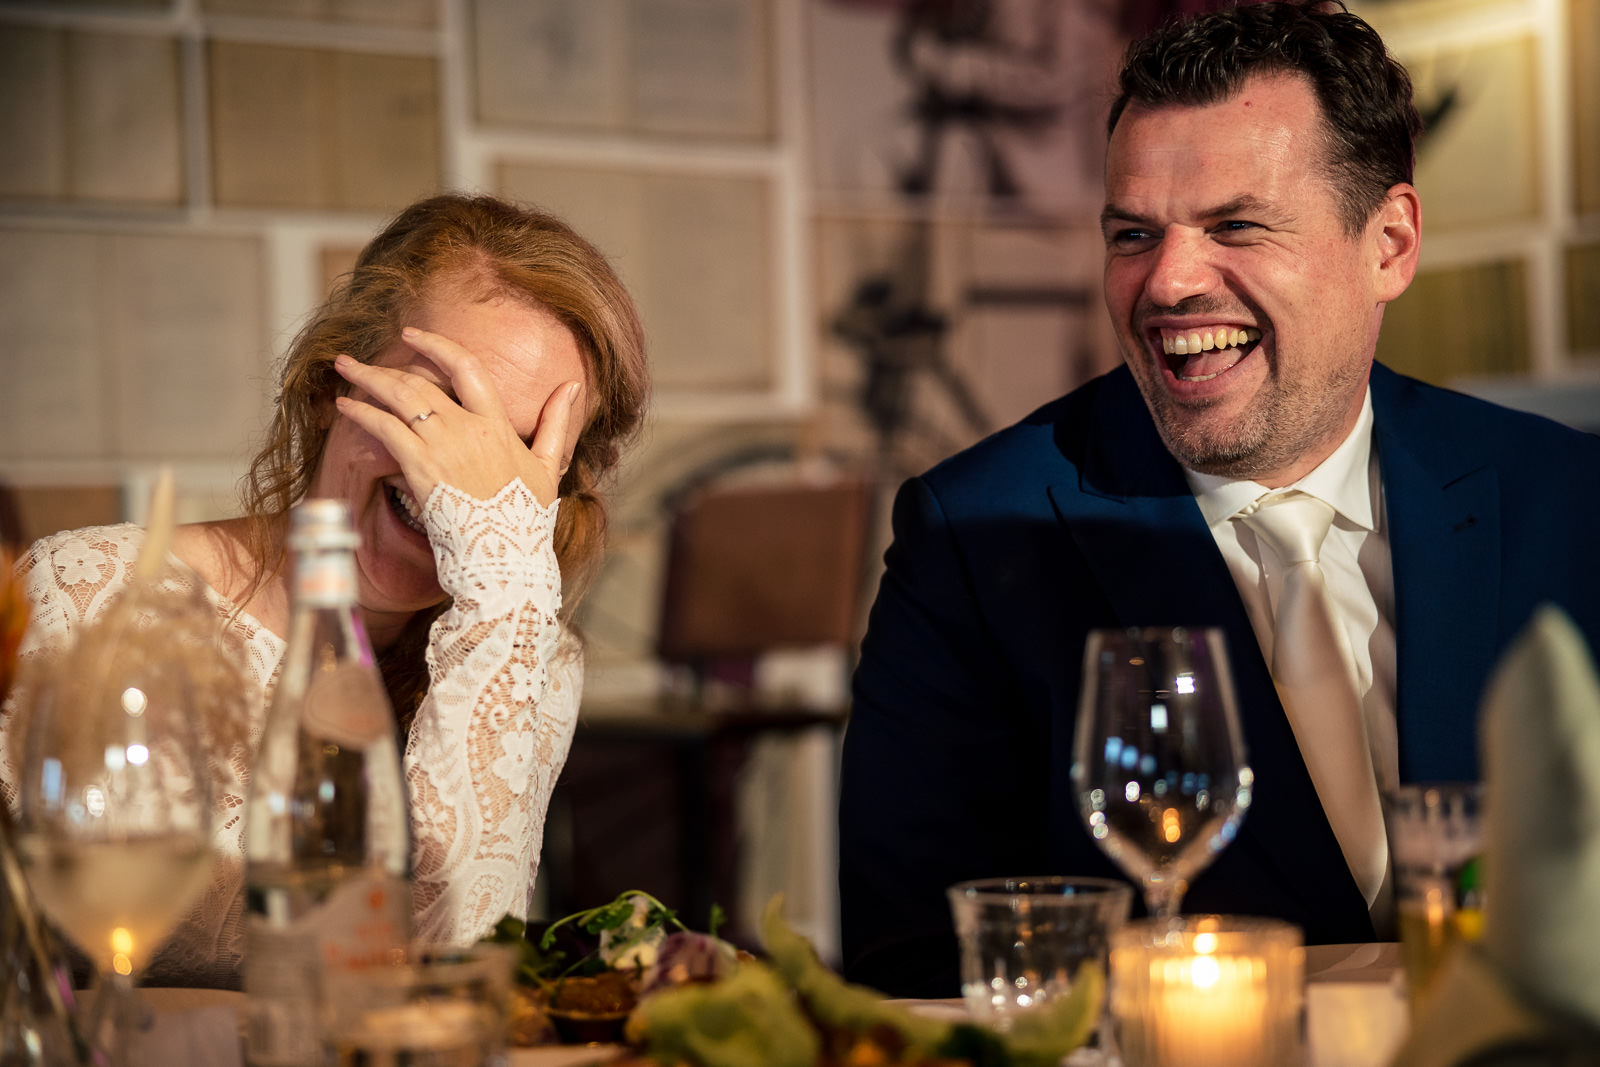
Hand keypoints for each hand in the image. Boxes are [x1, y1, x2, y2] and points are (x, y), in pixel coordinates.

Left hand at [332, 329, 583, 507]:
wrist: (505, 555)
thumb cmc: (526, 517)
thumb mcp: (548, 466)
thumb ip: (557, 422)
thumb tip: (572, 386)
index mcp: (496, 424)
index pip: (466, 367)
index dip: (436, 346)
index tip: (411, 335)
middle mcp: (467, 428)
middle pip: (419, 381)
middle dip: (383, 366)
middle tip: (353, 360)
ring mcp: (442, 446)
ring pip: (398, 398)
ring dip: (367, 381)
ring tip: (344, 370)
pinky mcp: (420, 467)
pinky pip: (385, 429)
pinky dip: (362, 413)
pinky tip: (344, 407)